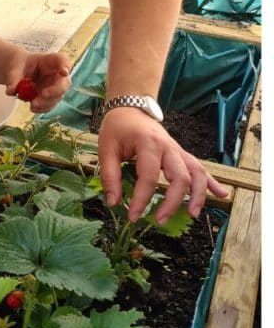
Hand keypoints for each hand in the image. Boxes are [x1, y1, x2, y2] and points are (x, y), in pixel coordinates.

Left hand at [10, 51, 70, 113]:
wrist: (18, 72)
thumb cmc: (20, 65)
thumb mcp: (14, 67)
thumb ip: (13, 78)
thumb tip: (11, 91)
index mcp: (49, 61)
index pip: (62, 60)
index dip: (65, 65)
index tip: (64, 71)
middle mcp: (56, 75)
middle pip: (64, 83)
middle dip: (55, 91)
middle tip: (44, 94)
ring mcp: (56, 88)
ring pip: (57, 98)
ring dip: (46, 103)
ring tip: (32, 105)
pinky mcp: (51, 99)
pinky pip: (50, 106)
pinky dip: (42, 108)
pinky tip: (33, 108)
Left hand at [98, 106, 230, 223]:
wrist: (130, 107)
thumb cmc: (117, 127)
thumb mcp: (106, 147)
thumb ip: (109, 175)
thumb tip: (113, 202)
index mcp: (147, 144)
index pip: (149, 177)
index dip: (141, 200)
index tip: (133, 216)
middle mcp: (168, 147)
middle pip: (180, 178)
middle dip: (172, 202)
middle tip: (159, 220)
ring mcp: (178, 150)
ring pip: (197, 173)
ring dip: (198, 195)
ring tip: (193, 214)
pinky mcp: (182, 154)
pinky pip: (201, 168)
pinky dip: (212, 182)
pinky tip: (222, 195)